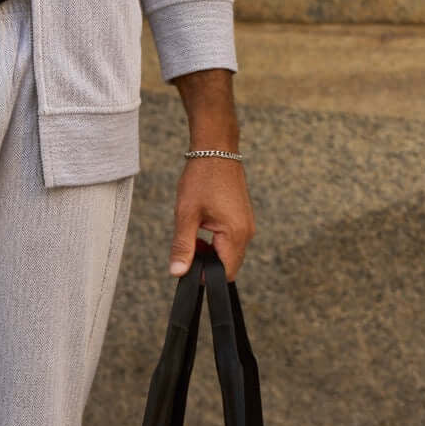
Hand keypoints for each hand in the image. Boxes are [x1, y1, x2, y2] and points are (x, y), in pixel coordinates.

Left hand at [169, 156, 254, 282]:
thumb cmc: (202, 178)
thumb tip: (178, 272)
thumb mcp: (186, 215)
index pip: (225, 273)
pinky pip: (231, 241)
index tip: (190, 263)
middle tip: (190, 244)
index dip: (206, 275)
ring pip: (228, 254)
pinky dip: (216, 242)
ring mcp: (246, 226)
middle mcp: (246, 233)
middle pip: (228, 266)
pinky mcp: (243, 220)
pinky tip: (204, 226)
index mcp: (235, 234)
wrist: (216, 150)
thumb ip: (183, 247)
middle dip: (207, 263)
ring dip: (210, 252)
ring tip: (195, 232)